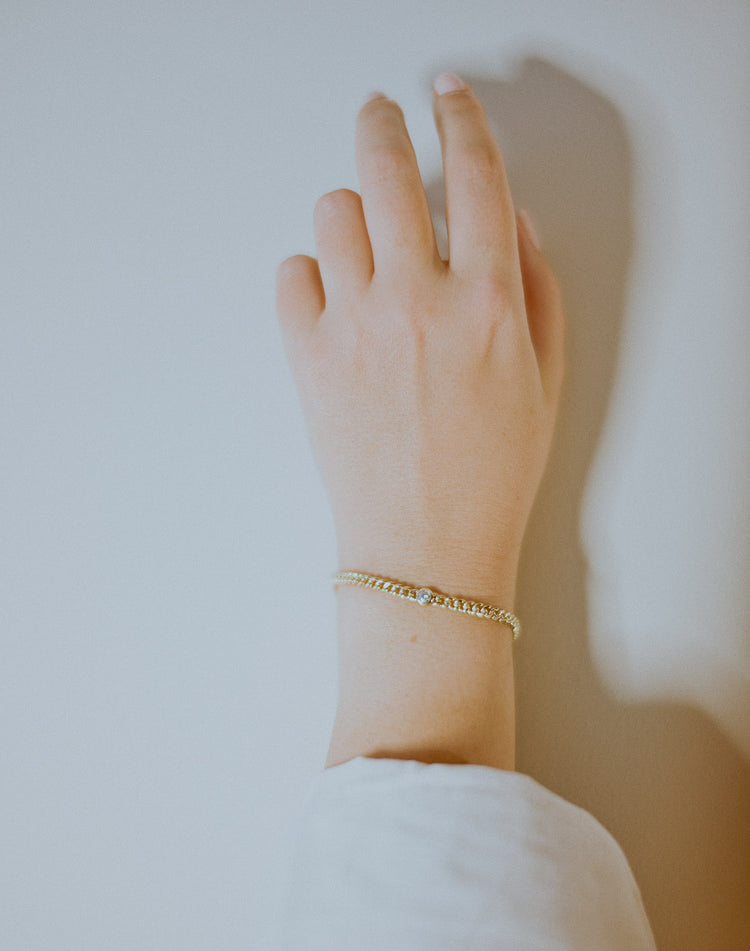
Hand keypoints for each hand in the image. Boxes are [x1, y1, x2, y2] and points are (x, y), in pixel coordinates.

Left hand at [276, 73, 563, 605]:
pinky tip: (334, 301)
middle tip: (380, 116)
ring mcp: (355, 328)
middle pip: (386, 168)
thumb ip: (535, 289)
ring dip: (351, 214)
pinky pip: (291, 274)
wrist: (426, 550)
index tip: (448, 97)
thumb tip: (509, 222)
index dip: (462, 120)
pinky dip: (310, 274)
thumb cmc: (490, 476)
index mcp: (488, 303)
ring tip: (365, 246)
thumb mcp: (543, 381)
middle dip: (383, 124)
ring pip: (332, 212)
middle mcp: (418, 301)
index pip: (476, 175)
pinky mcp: (307, 359)